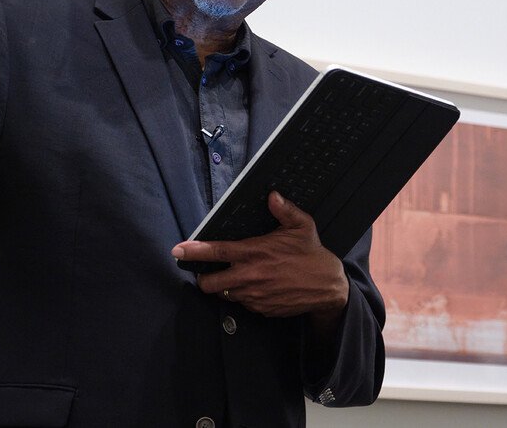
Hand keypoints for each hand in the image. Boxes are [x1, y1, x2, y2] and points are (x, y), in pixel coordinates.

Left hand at [173, 192, 349, 319]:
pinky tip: (258, 287)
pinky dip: (245, 296)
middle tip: (209, 272)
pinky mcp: (261, 308)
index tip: (178, 251)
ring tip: (240, 277)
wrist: (328, 287)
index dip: (192, 252)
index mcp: (254, 252)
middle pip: (209, 284)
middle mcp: (250, 275)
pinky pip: (244, 304)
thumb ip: (284, 210)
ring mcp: (254, 295)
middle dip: (204, 278)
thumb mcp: (301, 225)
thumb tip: (272, 196)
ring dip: (227, 287)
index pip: (214, 252)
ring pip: (226, 295)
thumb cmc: (313, 254)